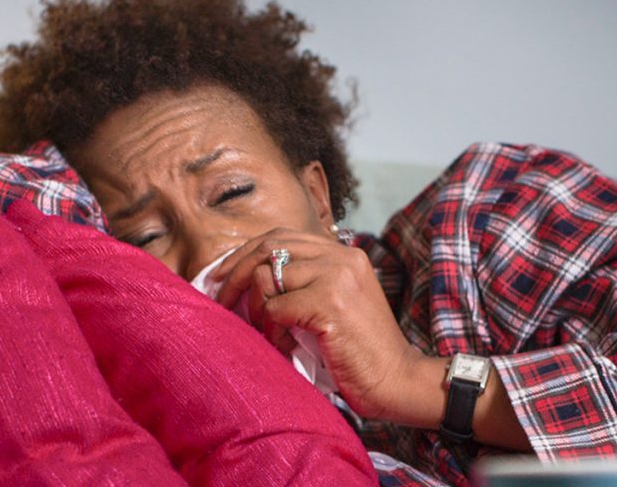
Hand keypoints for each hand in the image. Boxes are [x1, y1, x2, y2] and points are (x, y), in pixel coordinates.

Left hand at [213, 228, 419, 420]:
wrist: (396, 380)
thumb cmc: (360, 352)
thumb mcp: (335, 305)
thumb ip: (305, 284)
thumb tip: (250, 279)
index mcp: (343, 253)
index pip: (281, 236)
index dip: (246, 253)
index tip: (223, 276)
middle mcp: (341, 257)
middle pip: (268, 246)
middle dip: (235, 272)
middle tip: (220, 298)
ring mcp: (337, 277)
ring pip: (266, 276)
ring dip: (257, 309)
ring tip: (270, 334)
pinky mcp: (329, 302)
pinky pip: (275, 307)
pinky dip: (271, 329)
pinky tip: (284, 346)